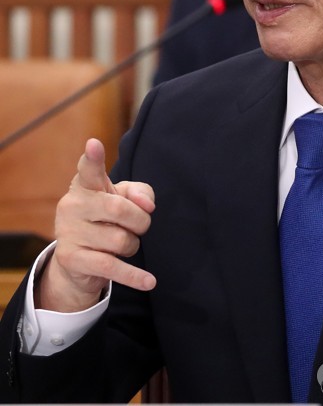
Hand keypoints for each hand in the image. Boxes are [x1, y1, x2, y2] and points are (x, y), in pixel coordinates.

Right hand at [36, 138, 156, 311]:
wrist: (78, 259)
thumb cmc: (107, 219)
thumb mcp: (124, 199)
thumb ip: (140, 193)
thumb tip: (147, 206)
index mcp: (85, 185)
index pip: (88, 169)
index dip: (92, 158)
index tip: (94, 144)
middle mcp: (72, 204)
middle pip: (120, 209)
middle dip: (140, 221)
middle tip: (140, 226)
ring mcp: (68, 232)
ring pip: (120, 240)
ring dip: (132, 245)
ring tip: (124, 243)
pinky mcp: (71, 259)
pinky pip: (111, 266)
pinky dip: (134, 276)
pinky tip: (150, 282)